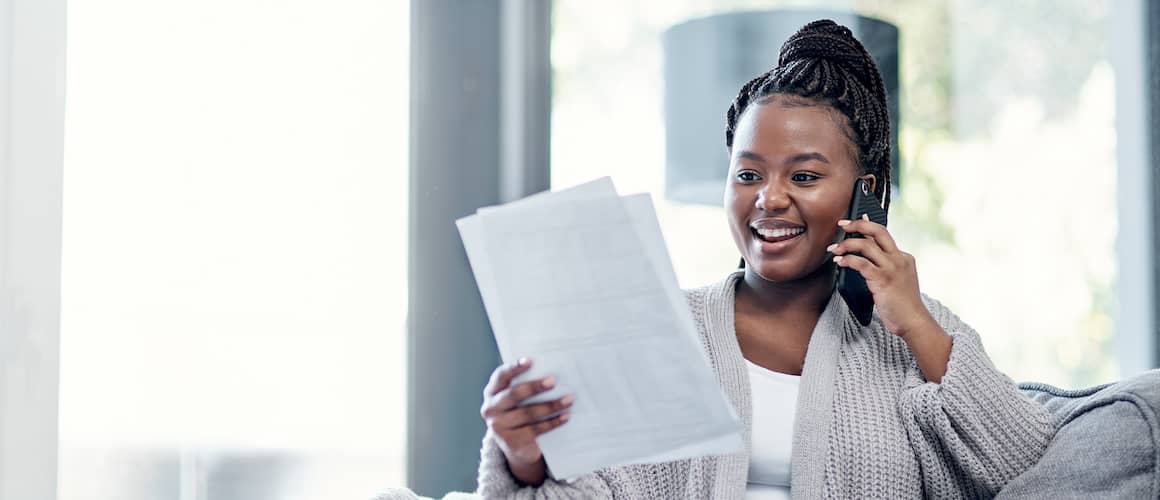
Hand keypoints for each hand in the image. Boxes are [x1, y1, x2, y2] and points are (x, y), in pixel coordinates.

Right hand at [480, 357, 573, 485]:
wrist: (516, 445)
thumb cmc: (521, 411)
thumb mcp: (519, 399)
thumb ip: (527, 385)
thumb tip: (554, 371)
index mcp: (492, 391)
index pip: (501, 376)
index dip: (514, 367)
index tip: (530, 360)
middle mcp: (491, 408)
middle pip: (513, 394)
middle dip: (534, 387)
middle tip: (553, 381)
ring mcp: (498, 426)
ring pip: (527, 413)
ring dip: (551, 406)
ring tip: (569, 399)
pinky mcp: (510, 442)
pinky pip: (535, 429)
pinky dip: (553, 422)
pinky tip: (566, 416)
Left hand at [827, 215, 937, 338]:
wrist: (913, 321)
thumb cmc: (902, 305)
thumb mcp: (897, 280)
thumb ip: (884, 266)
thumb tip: (866, 256)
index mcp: (903, 258)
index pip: (883, 235)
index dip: (867, 224)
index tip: (856, 218)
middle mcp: (899, 259)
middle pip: (878, 231)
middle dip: (858, 224)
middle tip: (842, 224)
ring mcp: (892, 268)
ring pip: (866, 245)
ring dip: (846, 244)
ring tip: (834, 250)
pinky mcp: (883, 279)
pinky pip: (861, 263)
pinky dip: (847, 260)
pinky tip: (839, 262)